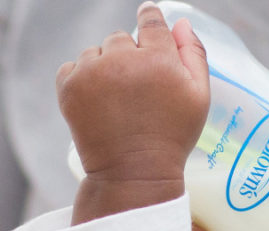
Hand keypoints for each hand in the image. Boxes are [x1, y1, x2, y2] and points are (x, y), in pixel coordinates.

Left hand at [58, 3, 208, 222]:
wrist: (133, 174)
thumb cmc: (171, 137)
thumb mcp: (198, 98)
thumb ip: (194, 54)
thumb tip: (180, 22)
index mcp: (158, 57)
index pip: (150, 19)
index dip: (149, 19)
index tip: (146, 21)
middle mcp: (123, 58)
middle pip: (120, 38)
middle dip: (127, 57)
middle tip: (136, 92)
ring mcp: (92, 72)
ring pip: (95, 53)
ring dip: (103, 69)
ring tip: (116, 103)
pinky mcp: (69, 87)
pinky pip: (72, 67)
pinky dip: (81, 82)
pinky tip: (97, 106)